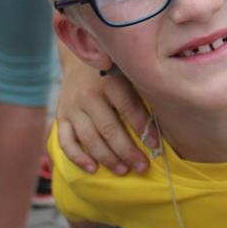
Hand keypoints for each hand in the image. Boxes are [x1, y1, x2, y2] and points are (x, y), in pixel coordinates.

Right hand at [55, 33, 154, 174]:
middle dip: (127, 151)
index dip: (143, 128)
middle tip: (142, 167)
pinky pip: (65, 141)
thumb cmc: (113, 70)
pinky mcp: (61, 116)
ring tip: (123, 170)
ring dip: (107, 158)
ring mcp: (72, 106)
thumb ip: (140, 92)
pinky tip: (92, 169)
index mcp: (110, 81)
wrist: (79, 57)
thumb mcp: (127, 73)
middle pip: (108, 128)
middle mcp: (89, 94)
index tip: (156, 145)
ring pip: (89, 138)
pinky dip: (78, 158)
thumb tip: (165, 120)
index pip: (128, 108)